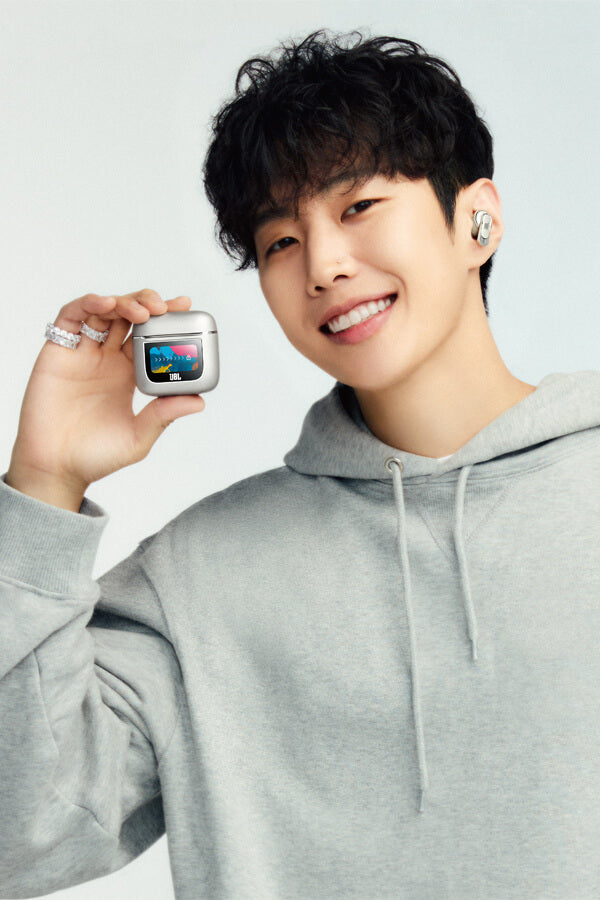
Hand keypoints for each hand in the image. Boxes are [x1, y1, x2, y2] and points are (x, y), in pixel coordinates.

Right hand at [6, 290, 204, 509]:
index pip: (149, 337)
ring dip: (124, 302)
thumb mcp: (138, 436)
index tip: (184, 308)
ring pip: (104, 311)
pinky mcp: (58, 351)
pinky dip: (89, 304)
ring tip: (142, 310)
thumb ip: (164, 416)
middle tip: (165, 306)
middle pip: (128, 317)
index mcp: (128, 375)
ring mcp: (82, 353)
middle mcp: (106, 359)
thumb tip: (198, 401)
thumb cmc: (94, 456)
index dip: (165, 319)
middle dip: (148, 303)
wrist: (56, 467)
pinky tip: (106, 305)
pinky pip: (71, 317)